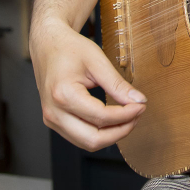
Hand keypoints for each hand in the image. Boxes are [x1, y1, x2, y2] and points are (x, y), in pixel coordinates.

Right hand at [31, 20, 146, 150]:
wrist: (47, 45)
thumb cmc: (70, 49)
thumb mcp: (97, 61)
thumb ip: (118, 84)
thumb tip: (139, 101)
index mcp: (63, 94)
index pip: (101, 117)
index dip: (126, 115)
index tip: (141, 106)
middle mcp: (53, 112)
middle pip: (93, 139)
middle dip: (121, 131)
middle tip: (137, 115)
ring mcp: (51, 119)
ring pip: (86, 143)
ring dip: (111, 135)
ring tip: (128, 118)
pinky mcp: (53, 121)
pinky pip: (79, 137)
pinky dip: (99, 133)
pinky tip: (113, 120)